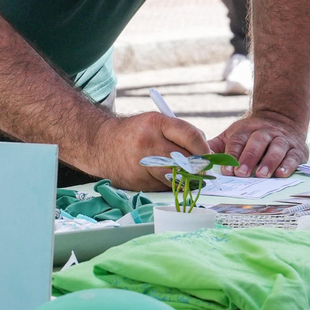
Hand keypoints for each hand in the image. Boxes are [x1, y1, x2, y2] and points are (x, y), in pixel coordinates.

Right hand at [94, 112, 210, 190]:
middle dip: (197, 166)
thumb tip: (205, 152)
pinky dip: (168, 184)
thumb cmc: (135, 132)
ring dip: (186, 178)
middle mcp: (148, 143)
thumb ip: (180, 133)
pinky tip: (162, 176)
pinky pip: (163, 187)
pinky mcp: (138, 182)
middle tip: (203, 169)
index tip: (208, 155)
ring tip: (186, 174)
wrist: (101, 144)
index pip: (190, 136)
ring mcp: (142, 165)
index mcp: (155, 123)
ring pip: (177, 177)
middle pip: (185, 160)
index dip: (204, 148)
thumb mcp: (155, 122)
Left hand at [208, 113, 307, 178]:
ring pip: (276, 148)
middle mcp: (265, 132)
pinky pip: (293, 156)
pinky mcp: (297, 149)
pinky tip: (282, 174)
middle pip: (257, 142)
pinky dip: (288, 165)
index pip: (238, 141)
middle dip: (249, 158)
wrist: (281, 119)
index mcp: (246, 129)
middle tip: (241, 173)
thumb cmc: (251, 135)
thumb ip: (216, 146)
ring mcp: (282, 139)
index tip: (226, 170)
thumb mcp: (232, 135)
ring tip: (262, 175)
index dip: (232, 155)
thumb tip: (197, 157)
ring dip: (269, 161)